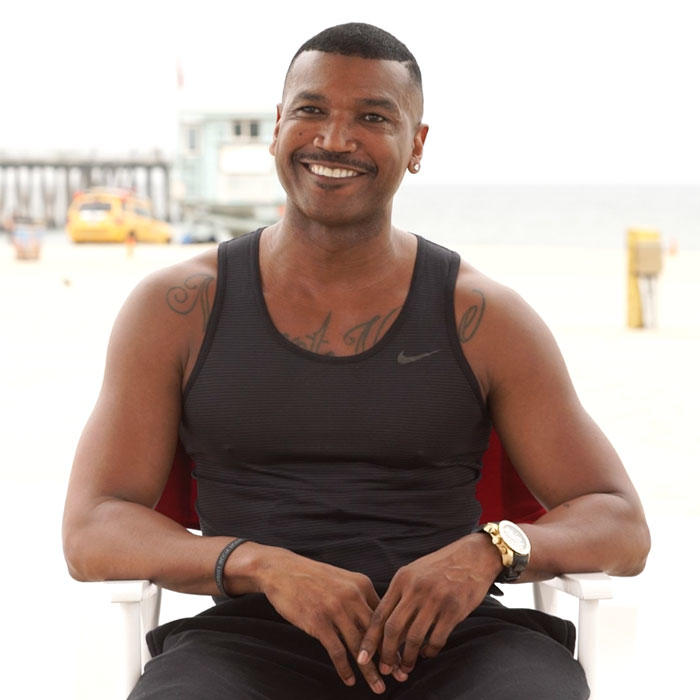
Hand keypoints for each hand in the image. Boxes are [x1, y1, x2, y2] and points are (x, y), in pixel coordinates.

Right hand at [255, 546, 393, 693]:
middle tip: (400, 677)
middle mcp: (352, 596)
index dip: (395, 639)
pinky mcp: (318, 622)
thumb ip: (359, 597)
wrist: (282, 570)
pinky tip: (349, 680)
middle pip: (376, 633)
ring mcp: (335, 609)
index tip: (403, 657)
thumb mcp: (342, 580)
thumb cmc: (313, 577)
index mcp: (362, 584)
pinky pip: (337, 651)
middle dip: (390, 658)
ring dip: (370, 671)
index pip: (384, 616)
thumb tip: (376, 621)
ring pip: (359, 647)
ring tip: (378, 688)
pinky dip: (345, 669)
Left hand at [357, 534, 502, 679]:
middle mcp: (415, 589)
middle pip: (393, 628)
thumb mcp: (414, 573)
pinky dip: (429, 651)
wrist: (472, 556)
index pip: (379, 614)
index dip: (369, 639)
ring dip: (408, 658)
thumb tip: (385, 629)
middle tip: (384, 669)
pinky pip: (436, 639)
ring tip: (406, 668)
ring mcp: (435, 599)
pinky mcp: (453, 609)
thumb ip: (400, 596)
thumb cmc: (439, 567)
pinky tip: (427, 653)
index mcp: (402, 579)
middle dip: (386, 654)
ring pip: (414, 637)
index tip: (361, 658)